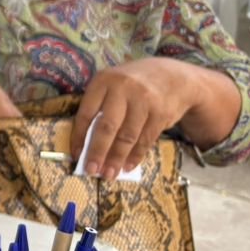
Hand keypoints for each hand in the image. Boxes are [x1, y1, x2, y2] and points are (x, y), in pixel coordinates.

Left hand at [72, 58, 192, 178]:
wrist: (173, 76)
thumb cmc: (132, 86)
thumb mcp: (112, 86)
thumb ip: (99, 108)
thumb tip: (86, 144)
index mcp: (103, 81)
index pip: (86, 113)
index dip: (79, 137)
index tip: (76, 156)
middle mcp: (123, 88)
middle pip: (107, 127)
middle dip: (97, 152)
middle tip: (91, 170)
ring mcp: (144, 100)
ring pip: (127, 136)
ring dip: (116, 158)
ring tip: (109, 174)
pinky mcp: (161, 113)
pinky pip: (145, 139)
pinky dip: (135, 156)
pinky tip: (127, 166)